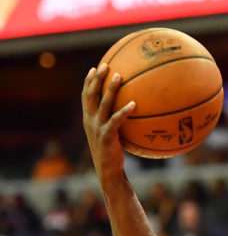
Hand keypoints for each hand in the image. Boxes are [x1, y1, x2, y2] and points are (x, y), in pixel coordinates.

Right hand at [81, 63, 134, 178]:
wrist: (107, 170)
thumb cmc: (112, 153)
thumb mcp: (110, 135)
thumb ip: (115, 122)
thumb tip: (131, 110)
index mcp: (89, 119)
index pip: (86, 96)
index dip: (89, 81)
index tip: (94, 68)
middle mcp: (90, 121)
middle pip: (91, 95)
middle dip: (97, 79)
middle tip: (106, 65)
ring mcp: (97, 128)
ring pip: (103, 104)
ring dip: (111, 88)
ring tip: (119, 76)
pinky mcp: (107, 136)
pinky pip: (116, 120)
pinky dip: (124, 111)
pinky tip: (134, 103)